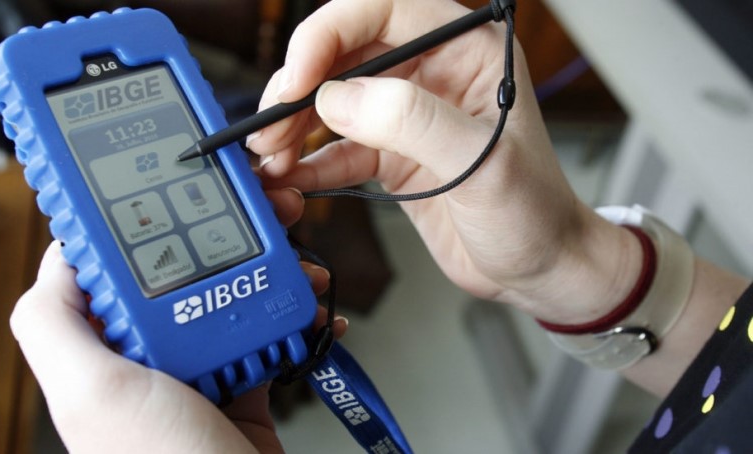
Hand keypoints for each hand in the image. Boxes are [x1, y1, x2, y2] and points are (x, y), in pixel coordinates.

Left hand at [11, 188, 343, 452]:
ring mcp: (202, 365)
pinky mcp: (244, 380)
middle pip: (191, 265)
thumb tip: (59, 252)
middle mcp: (151, 352)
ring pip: (238, 291)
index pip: (124, 259)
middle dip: (236, 231)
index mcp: (107, 346)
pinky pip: (271, 330)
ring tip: (305, 258)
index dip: (157, 214)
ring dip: (277, 267)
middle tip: (271, 208)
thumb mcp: (93, 391)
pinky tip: (317, 304)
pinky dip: (298, 312)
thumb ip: (54, 322)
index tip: (194, 184)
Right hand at [249, 0, 639, 323]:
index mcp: (467, 50)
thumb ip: (412, 121)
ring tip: (271, 156)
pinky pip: (339, 149)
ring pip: (334, 102)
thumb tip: (338, 98)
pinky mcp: (393, 155)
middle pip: (345, 55)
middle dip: (300, 87)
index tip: (298, 77)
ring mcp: (409, 115)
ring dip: (296, 127)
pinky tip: (291, 178)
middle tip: (271, 125)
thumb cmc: (535, 212)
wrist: (538, 267)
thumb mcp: (483, 164)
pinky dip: (310, 163)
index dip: (328, 34)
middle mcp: (433, 73)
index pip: (383, 10)